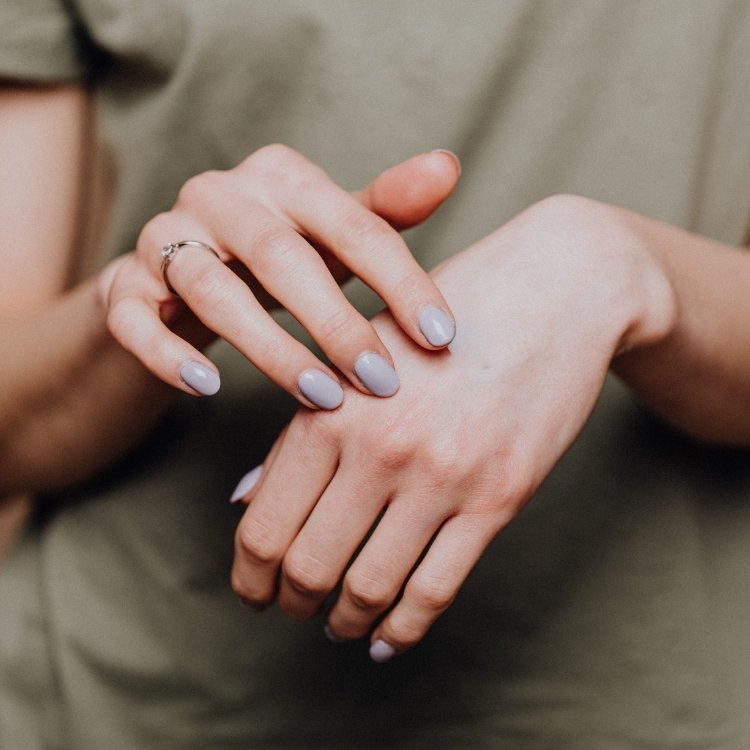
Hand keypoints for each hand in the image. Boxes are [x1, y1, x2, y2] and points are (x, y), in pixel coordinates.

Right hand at [102, 145, 459, 406]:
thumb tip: (447, 167)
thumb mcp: (330, 232)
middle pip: (281, 256)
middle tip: (382, 380)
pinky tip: (208, 388)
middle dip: (336, 323)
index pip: (354, 226)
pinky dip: (169, 355)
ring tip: (320, 396)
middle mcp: (218, 195)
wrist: (180, 274)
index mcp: (280, 176)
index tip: (441, 339)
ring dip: (270, 348)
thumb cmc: (275, 256)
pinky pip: (136, 320)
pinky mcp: (124, 286)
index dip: (402, 282)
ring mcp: (164, 238)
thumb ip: (382, 210)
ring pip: (212, 290)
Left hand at [229, 195, 674, 659]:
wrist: (553, 291)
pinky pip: (435, 590)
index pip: (264, 526)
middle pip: (308, 566)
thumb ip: (300, 432)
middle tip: (293, 609)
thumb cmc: (443, 320)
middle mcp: (378, 447)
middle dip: (291, 603)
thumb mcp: (359, 357)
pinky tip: (387, 640)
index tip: (254, 591)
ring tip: (339, 624)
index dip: (250, 576)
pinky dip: (403, 630)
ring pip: (369, 588)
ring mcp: (441, 476)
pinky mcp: (499, 497)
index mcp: (330, 409)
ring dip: (344, 621)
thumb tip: (245, 503)